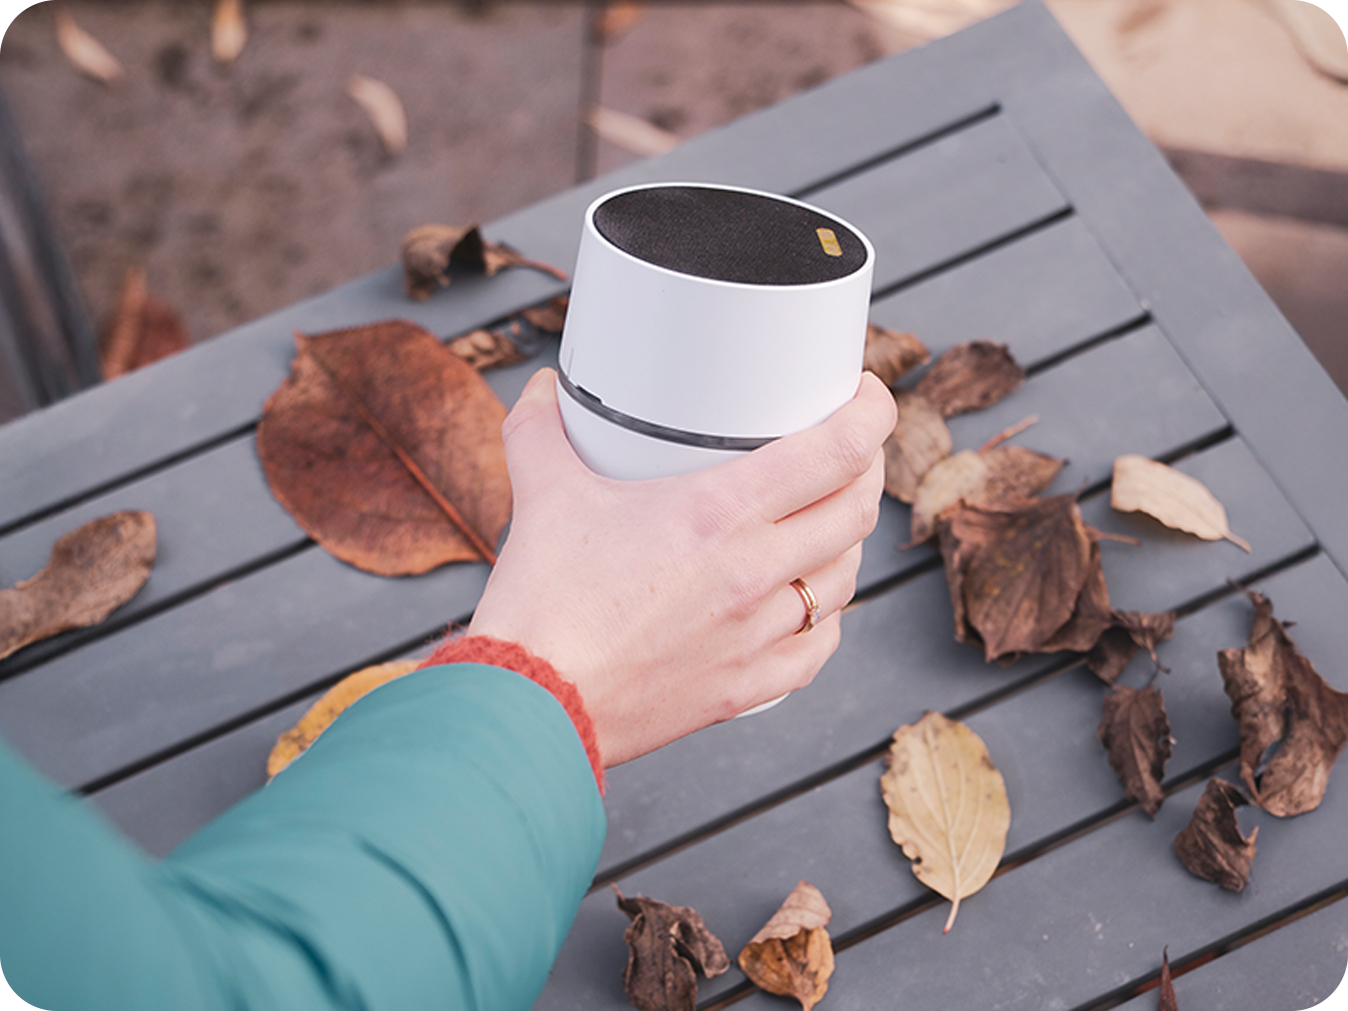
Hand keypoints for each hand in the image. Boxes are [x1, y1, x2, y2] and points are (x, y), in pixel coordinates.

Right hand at [468, 368, 895, 765]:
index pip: (836, 450)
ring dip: (848, 542)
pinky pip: (817, 649)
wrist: (530, 702)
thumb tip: (544, 389)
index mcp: (718, 512)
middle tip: (851, 451)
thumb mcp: (543, 492)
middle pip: (856, 510)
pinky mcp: (745, 686)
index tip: (868, 396)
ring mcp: (756, 634)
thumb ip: (541, 430)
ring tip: (829, 521)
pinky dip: (825, 619)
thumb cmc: (541, 601)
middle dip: (868, 469)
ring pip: (844, 579)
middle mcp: (753, 571)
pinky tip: (810, 605)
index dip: (872, 413)